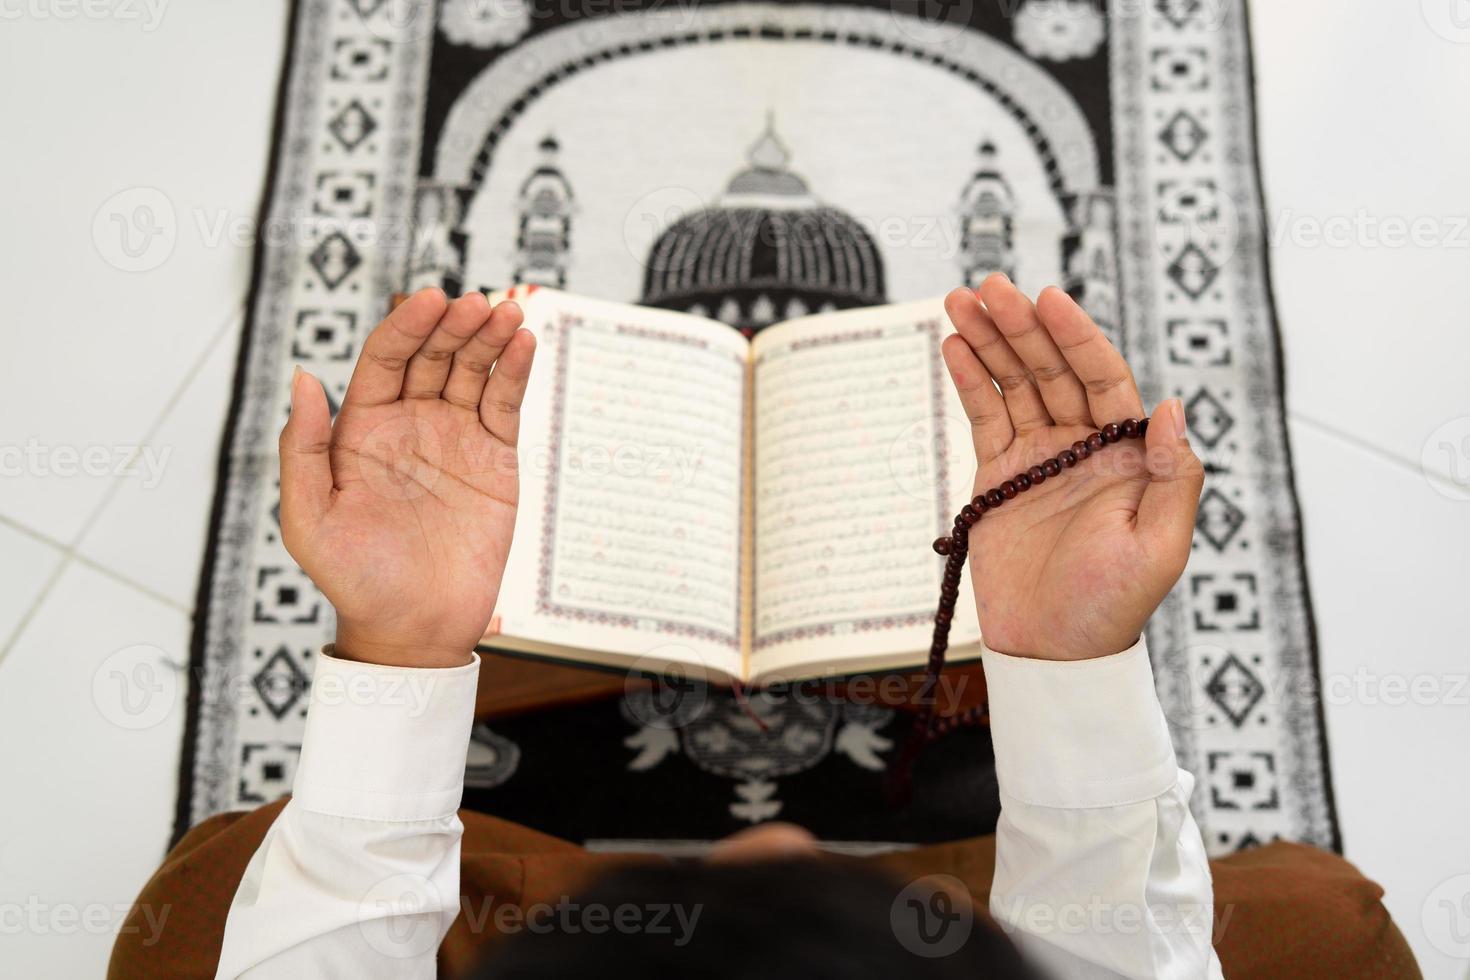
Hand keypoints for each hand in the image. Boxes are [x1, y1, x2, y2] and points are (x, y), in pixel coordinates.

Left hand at [278, 288, 536, 667]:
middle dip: (454, 324)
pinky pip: (505, 405)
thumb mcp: (308, 519)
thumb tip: (304, 378)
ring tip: (507, 312)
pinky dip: (515, 372)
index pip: (385, 358)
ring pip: (473, 371)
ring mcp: (455, 438)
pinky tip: (523, 343)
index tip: (428, 299)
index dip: (406, 325)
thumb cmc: (354, 580)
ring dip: (490, 337)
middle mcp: (410, 423)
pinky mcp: (495, 459)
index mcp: (362, 429)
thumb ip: (302, 449)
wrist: (415, 629)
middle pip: (433, 354)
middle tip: (476, 303)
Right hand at [941, 274, 1201, 661]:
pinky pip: (984, 418)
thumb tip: (1171, 405)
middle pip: (1051, 369)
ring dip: (989, 341)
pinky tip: (953, 345)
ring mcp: (1038, 459)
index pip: (1101, 376)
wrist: (1053, 654)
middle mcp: (1084, 446)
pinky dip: (969, 381)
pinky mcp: (998, 479)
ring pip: (1013, 384)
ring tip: (959, 300)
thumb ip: (1170, 476)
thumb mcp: (1159, 549)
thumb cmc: (1112, 608)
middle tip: (990, 286)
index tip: (1048, 299)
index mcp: (1127, 454)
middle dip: (1021, 325)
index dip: (1075, 336)